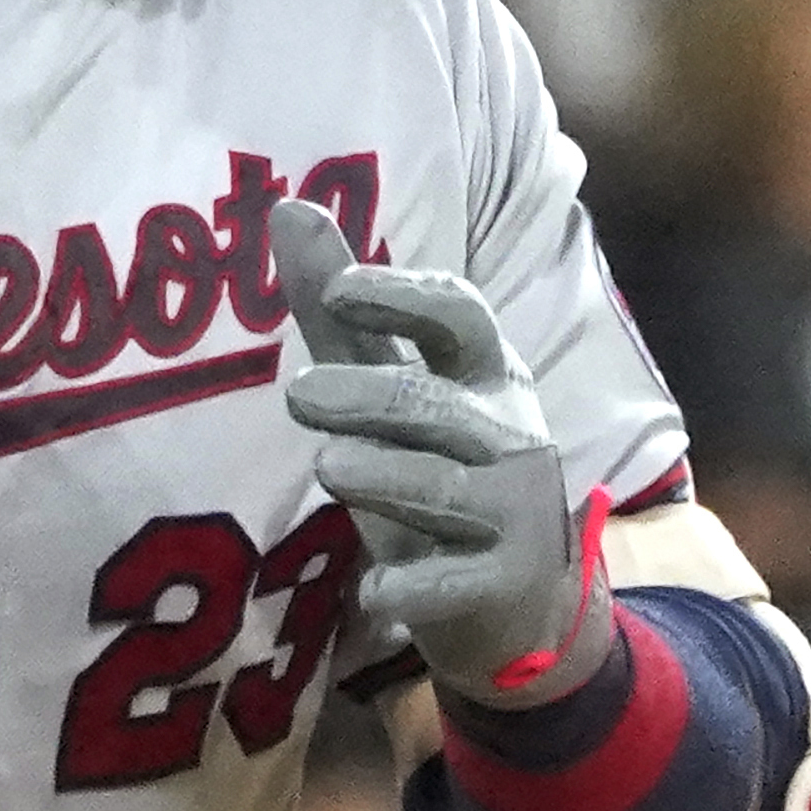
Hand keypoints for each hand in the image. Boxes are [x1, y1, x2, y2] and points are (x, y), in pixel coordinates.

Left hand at [268, 200, 607, 705]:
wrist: (520, 605)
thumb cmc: (444, 477)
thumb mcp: (396, 394)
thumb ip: (344, 315)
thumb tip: (289, 205)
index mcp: (488, 375)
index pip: (459, 317)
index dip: (404, 297)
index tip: (340, 291)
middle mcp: (510, 435)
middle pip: (435, 404)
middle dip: (368, 395)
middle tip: (297, 396)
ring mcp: (513, 513)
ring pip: (444, 488)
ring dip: (385, 475)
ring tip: (328, 466)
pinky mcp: (502, 583)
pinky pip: (452, 582)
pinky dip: (411, 587)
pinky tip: (373, 592)